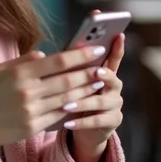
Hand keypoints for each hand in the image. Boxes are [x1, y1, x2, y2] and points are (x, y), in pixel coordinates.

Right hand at [0, 46, 107, 145]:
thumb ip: (23, 61)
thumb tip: (45, 55)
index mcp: (20, 73)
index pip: (58, 61)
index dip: (80, 55)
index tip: (96, 49)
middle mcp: (28, 91)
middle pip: (68, 80)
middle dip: (89, 73)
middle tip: (103, 67)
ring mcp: (32, 111)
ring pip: (68, 99)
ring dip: (86, 91)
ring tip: (98, 83)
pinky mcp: (33, 127)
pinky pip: (59, 116)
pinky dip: (73, 108)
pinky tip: (83, 102)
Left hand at [65, 33, 123, 154]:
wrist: (82, 126)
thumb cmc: (73, 96)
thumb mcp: (69, 80)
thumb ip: (64, 67)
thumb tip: (41, 55)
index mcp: (105, 71)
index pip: (113, 56)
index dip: (117, 46)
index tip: (119, 34)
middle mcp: (114, 85)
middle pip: (111, 77)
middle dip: (102, 74)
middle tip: (93, 71)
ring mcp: (115, 103)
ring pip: (100, 100)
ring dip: (82, 102)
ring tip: (66, 104)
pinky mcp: (112, 121)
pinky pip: (97, 121)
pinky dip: (81, 122)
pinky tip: (67, 122)